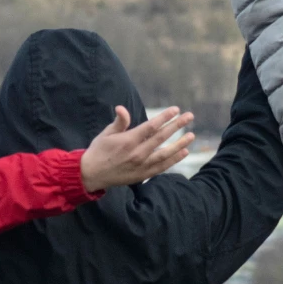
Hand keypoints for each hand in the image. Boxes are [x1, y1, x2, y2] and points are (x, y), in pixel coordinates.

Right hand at [80, 106, 195, 191]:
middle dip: (177, 126)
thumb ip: (119, 122)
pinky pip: (162, 166)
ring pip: (165, 153)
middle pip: (162, 137)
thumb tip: (121, 108)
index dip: (165, 117)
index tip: (176, 109)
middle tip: (190, 116)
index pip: (151, 126)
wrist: (91, 175)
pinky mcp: (143, 175)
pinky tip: (183, 152)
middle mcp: (137, 153)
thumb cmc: (99, 151)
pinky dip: (174, 159)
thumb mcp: (106, 133)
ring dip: (180, 144)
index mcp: (128, 141)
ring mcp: (141, 165)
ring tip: (191, 135)